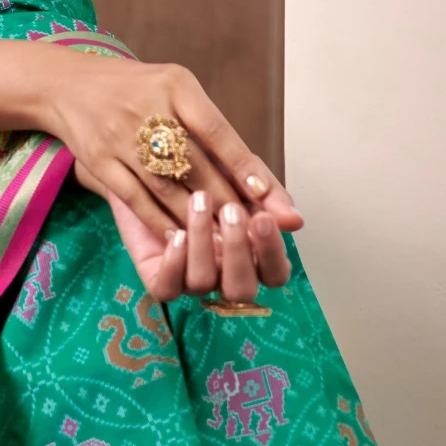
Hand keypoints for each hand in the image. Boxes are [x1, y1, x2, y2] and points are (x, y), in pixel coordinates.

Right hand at [37, 55, 302, 240]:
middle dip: (227, 202)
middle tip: (253, 231)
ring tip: (224, 242)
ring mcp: (121, 136)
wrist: (69, 84)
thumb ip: (212, 128)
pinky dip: (160, 221)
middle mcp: (149, 108)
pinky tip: (180, 238)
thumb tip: (258, 177)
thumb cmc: (137, 89)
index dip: (243, 166)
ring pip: (166, 187)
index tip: (267, 197)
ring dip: (198, 218)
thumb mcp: (177, 88)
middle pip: (195, 164)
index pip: (217, 130)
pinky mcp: (99, 159)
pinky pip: (135, 198)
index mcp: (176, 86)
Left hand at [75, 162, 291, 300]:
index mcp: (251, 253)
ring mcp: (190, 276)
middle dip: (238, 252)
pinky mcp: (157, 274)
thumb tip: (295, 222)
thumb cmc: (201, 163)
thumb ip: (267, 193)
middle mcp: (223, 272)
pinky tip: (177, 234)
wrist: (149, 155)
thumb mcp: (239, 169)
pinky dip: (174, 264)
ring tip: (198, 202)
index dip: (272, 253)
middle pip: (242, 290)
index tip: (263, 219)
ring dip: (203, 244)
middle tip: (230, 210)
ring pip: (203, 283)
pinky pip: (168, 288)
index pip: (275, 273)